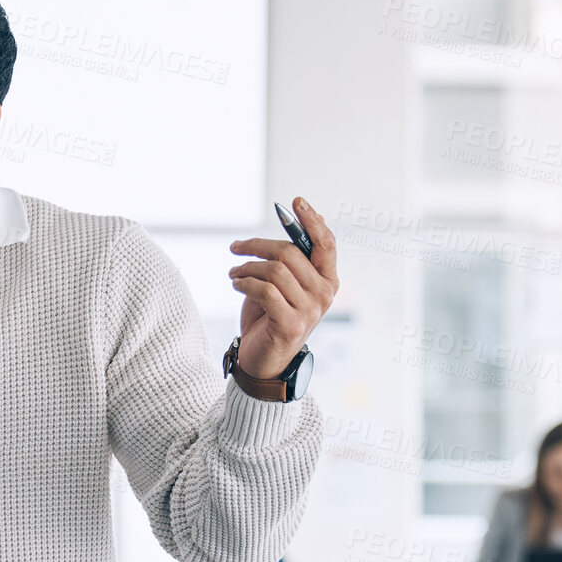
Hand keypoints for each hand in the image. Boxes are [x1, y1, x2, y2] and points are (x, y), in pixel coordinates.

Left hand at [227, 196, 338, 378]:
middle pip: (290, 253)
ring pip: (273, 271)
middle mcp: (324, 294)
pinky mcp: (290, 325)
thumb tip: (304, 222)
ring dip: (246, 267)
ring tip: (234, 273)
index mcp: (328, 279)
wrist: (263, 359)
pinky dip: (244, 283)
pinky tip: (236, 284)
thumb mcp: (284, 283)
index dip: (311, 221)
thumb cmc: (271, 316)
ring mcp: (310, 311)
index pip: (326, 243)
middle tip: (236, 247)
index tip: (295, 202)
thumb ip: (293, 259)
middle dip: (257, 246)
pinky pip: (264, 291)